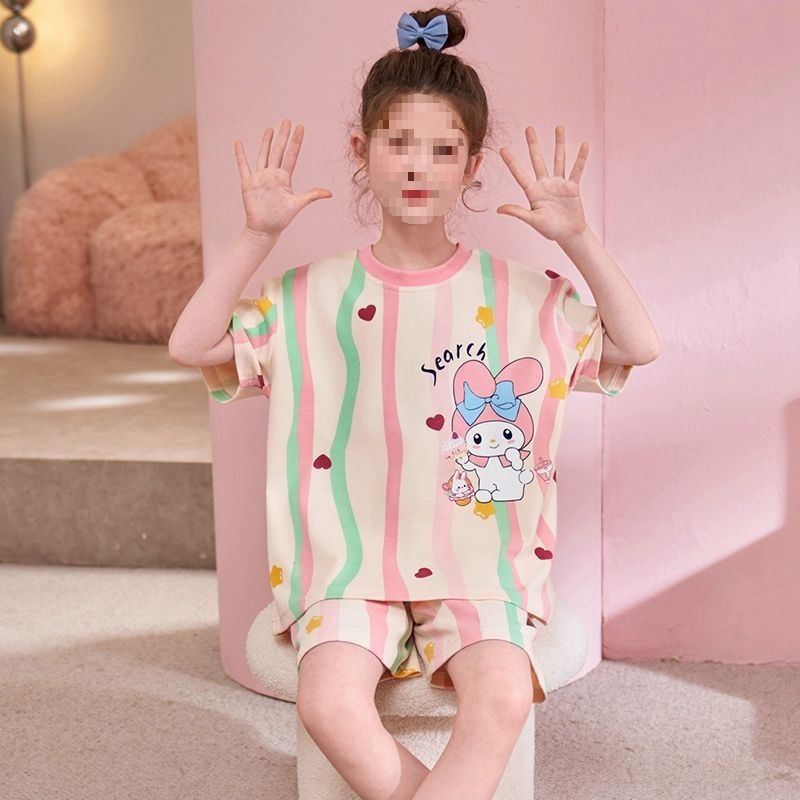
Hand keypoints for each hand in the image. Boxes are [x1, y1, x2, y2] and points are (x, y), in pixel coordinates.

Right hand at [234, 118, 332, 237]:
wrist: (265, 229)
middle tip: (287, 121)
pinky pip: (243, 166)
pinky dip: (240, 155)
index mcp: (285, 178)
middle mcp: (273, 174)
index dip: (296, 142)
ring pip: (263, 155)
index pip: (291, 155)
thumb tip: (330, 193)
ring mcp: (260, 177)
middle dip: (283, 136)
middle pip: (278, 151)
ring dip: (265, 142)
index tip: (300, 128)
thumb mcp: (297, 204)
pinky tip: (238, 143)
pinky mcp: (248, 183)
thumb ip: (311, 195)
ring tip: (270, 129)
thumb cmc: (281, 219)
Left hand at [496, 124, 589, 243]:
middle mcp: (544, 184)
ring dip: (559, 143)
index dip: (511, 162)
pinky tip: (584, 145)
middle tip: (529, 128)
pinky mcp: (572, 186)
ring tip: (559, 127)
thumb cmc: (549, 230)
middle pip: (537, 160)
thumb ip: (518, 212)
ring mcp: (559, 183)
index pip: (519, 174)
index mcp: (532, 192)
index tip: (502, 148)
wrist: (568, 234)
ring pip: (558, 159)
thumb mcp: (532, 220)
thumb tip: (499, 209)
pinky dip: (581, 158)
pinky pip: (577, 170)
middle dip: (533, 144)